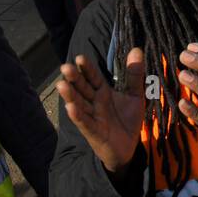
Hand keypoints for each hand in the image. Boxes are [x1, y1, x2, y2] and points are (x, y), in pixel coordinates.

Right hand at [55, 50, 145, 177]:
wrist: (129, 147)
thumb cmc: (127, 119)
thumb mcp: (135, 95)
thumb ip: (134, 74)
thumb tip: (136, 49)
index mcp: (103, 92)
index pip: (93, 77)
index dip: (87, 68)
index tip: (80, 57)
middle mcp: (95, 103)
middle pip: (82, 88)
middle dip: (74, 78)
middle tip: (65, 67)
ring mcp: (92, 117)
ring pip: (79, 104)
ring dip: (70, 95)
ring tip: (61, 85)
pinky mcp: (93, 132)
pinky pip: (85, 123)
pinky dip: (78, 116)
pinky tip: (70, 108)